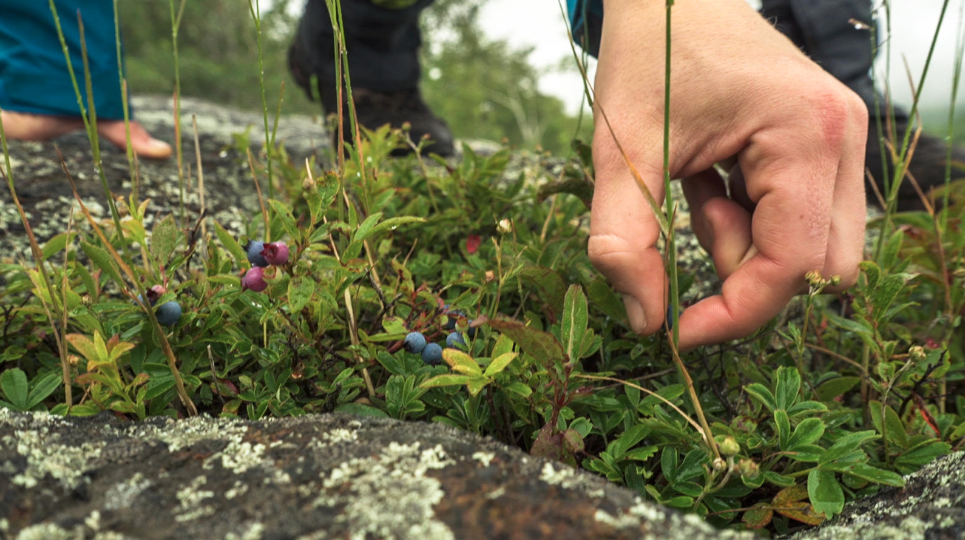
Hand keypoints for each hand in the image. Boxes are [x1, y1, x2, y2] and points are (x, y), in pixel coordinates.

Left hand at [589, 0, 867, 348]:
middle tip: (688, 231)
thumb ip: (622, 239)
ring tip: (696, 185)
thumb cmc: (647, 55)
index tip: (678, 329)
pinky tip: (709, 178)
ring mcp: (839, 141)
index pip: (794, 264)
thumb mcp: (621, 150)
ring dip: (743, 242)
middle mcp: (842, 139)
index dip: (736, 312)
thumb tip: (645, 320)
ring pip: (811, 246)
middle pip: (819, 266)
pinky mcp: (820, 146)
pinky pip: (798, 217)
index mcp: (806, 134)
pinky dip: (746, 220)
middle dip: (746, 274)